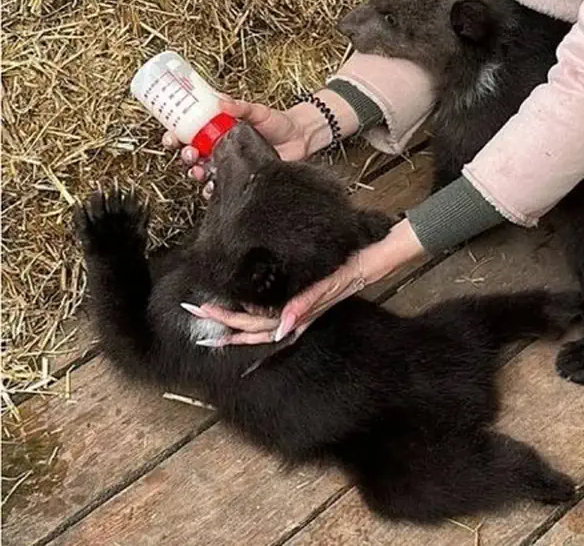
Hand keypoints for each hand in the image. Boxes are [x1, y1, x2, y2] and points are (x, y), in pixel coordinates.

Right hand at [163, 97, 332, 197]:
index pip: (189, 133)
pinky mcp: (241, 179)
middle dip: (185, 156)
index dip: (175, 136)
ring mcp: (229, 166)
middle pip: (192, 155)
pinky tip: (212, 188)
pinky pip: (221, 188)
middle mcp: (220, 149)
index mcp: (217, 131)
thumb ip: (239, 106)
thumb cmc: (278, 123)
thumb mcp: (257, 111)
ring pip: (203, 173)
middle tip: (190, 153)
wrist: (300, 138)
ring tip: (200, 171)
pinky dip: (213, 190)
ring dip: (196, 174)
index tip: (171, 137)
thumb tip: (219, 100)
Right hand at [187, 219, 424, 345]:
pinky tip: (281, 322)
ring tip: (219, 323)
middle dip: (228, 325)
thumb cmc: (353, 258)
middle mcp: (306, 310)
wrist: (386, 255)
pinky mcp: (333, 290)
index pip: (261, 322)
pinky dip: (296, 314)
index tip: (206, 323)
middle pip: (261, 328)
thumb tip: (274, 281)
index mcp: (300, 305)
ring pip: (278, 323)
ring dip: (248, 324)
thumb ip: (299, 277)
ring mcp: (318, 303)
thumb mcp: (320, 267)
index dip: (233, 324)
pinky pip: (312, 304)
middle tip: (197, 317)